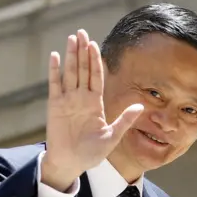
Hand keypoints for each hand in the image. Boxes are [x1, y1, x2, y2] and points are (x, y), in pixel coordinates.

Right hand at [41, 30, 143, 191]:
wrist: (71, 163)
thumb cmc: (92, 153)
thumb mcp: (111, 137)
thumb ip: (124, 120)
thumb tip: (141, 106)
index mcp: (95, 103)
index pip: (96, 77)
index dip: (95, 61)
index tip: (95, 45)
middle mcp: (81, 98)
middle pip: (82, 69)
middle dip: (82, 51)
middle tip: (82, 32)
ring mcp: (67, 100)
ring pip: (69, 73)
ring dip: (70, 56)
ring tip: (72, 38)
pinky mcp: (54, 106)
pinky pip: (55, 85)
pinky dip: (54, 71)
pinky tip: (55, 56)